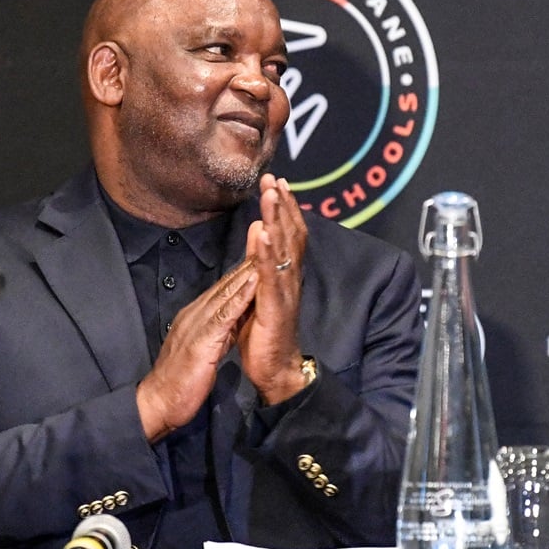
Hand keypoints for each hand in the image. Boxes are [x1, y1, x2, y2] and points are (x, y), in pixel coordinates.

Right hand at [136, 258, 258, 442]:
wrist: (159, 402)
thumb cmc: (180, 381)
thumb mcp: (203, 350)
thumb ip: (216, 333)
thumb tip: (231, 323)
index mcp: (197, 316)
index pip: (223, 289)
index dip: (243, 272)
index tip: (264, 256)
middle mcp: (196, 313)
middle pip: (226, 284)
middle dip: (248, 263)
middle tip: (270, 241)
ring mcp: (197, 324)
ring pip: (226, 292)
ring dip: (246, 272)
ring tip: (266, 252)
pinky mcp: (200, 340)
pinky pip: (223, 314)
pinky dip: (240, 297)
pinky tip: (254, 283)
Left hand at [239, 174, 308, 404]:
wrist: (275, 370)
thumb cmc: (265, 333)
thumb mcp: (260, 291)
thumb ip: (261, 262)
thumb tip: (258, 230)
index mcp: (285, 274)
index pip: (289, 233)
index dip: (285, 206)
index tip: (277, 181)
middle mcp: (289, 278)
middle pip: (289, 233)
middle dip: (281, 204)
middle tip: (273, 177)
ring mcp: (284, 291)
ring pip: (282, 248)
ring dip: (276, 219)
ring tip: (270, 194)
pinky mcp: (275, 307)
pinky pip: (270, 275)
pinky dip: (265, 252)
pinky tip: (260, 232)